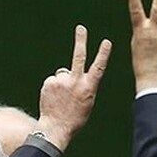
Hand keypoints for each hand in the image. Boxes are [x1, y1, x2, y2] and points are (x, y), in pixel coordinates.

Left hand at [37, 25, 112, 151]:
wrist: (56, 128)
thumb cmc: (74, 118)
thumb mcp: (87, 102)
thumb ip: (83, 86)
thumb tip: (72, 73)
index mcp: (89, 87)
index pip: (99, 67)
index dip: (103, 54)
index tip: (106, 41)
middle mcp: (76, 81)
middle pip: (79, 56)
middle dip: (81, 41)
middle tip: (81, 28)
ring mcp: (62, 81)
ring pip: (62, 74)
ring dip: (62, 82)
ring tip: (60, 97)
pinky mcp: (49, 82)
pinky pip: (52, 81)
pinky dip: (52, 87)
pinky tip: (52, 98)